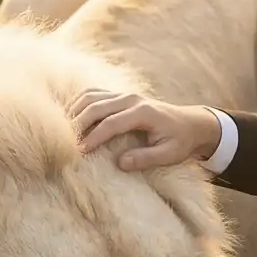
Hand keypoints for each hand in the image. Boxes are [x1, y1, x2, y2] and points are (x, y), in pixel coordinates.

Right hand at [71, 89, 222, 170]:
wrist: (191, 123)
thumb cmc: (180, 141)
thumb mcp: (170, 154)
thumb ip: (146, 158)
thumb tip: (120, 163)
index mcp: (143, 112)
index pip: (111, 123)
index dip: (94, 137)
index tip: (81, 152)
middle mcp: (132, 99)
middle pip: (96, 106)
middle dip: (78, 124)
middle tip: (66, 143)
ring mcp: (125, 94)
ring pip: (91, 96)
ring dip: (75, 111)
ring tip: (64, 131)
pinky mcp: (120, 95)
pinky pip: (94, 93)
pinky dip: (79, 103)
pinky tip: (71, 117)